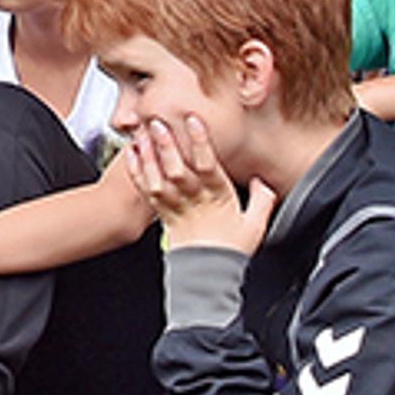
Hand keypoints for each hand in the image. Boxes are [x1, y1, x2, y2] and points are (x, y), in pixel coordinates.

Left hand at [126, 117, 274, 254]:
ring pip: (159, 178)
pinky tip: (131, 153)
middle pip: (179, 169)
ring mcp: (176, 206)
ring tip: (142, 133)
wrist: (208, 274)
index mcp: (219, 198)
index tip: (193, 121)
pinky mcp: (161, 212)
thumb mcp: (255, 225)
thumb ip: (263, 200)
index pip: (209, 166)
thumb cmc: (230, 249)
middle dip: (168, 145)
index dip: (201, 142)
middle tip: (158, 122)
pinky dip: (137, 170)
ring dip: (149, 155)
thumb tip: (263, 181)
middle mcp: (194, 200)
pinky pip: (147, 189)